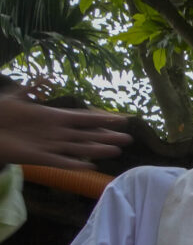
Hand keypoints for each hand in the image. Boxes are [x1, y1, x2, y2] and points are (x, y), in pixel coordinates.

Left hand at [0, 83, 131, 169]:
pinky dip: (75, 165)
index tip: (120, 119)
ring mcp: (50, 146)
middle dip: (107, 137)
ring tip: (116, 152)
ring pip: (79, 148)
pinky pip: (61, 162)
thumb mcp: (14, 98)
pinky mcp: (41, 158)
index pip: (82, 118)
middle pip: (87, 135)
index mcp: (52, 117)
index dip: (101, 119)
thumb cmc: (0, 114)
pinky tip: (89, 167)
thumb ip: (31, 88)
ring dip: (97, 150)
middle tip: (128, 139)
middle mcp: (56, 132)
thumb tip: (47, 77)